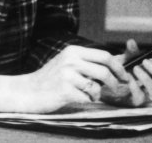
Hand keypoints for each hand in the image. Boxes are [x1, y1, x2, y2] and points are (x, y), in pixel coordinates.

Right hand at [0, 44, 135, 113]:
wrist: (26, 92)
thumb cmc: (50, 79)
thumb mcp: (69, 63)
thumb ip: (90, 62)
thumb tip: (119, 61)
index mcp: (73, 51)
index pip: (104, 55)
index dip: (119, 66)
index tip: (125, 76)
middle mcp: (71, 59)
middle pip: (105, 69)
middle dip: (115, 81)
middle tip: (117, 89)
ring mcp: (66, 74)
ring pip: (96, 85)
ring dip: (98, 93)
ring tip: (90, 95)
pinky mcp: (63, 90)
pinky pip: (86, 98)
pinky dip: (86, 101)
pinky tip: (76, 99)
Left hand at [101, 39, 151, 106]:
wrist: (112, 81)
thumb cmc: (125, 67)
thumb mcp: (129, 57)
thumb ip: (131, 51)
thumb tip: (131, 43)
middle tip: (145, 62)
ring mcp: (150, 94)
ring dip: (147, 79)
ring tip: (135, 68)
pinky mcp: (138, 101)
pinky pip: (140, 97)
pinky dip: (134, 86)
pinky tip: (128, 78)